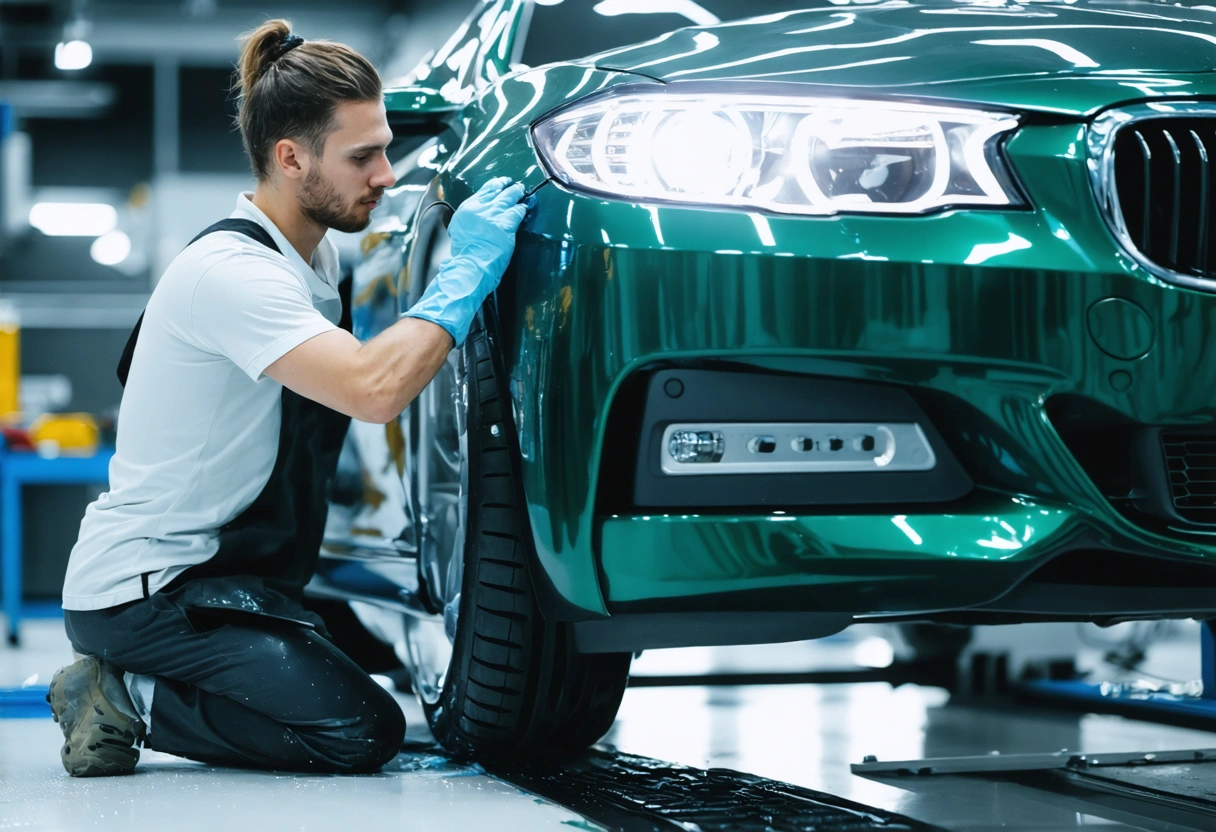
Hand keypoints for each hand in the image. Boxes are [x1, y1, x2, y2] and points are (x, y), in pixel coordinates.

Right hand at [401, 177, 529, 346]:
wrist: (469, 268)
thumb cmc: (464, 258)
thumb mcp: (459, 234)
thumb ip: (468, 223)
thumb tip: (476, 221)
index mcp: (466, 211)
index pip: (482, 192)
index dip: (493, 186)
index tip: (499, 185)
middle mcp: (478, 209)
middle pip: (496, 190)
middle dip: (506, 186)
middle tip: (514, 185)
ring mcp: (492, 215)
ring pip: (508, 196)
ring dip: (517, 193)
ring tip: (522, 191)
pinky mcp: (505, 225)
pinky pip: (517, 211)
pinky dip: (522, 208)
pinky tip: (526, 207)